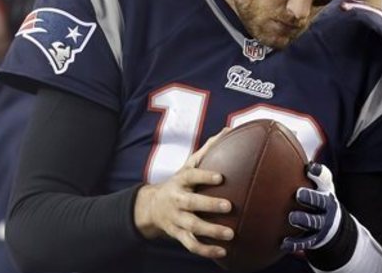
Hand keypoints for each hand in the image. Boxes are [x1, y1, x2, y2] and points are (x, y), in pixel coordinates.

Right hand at [134, 127, 233, 257]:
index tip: (221, 177)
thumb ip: (208, 150)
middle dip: (209, 206)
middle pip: (192, 203)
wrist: (151, 207)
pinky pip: (191, 245)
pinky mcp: (178, 234)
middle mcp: (177, 200)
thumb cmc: (180, 182)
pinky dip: (206, 250)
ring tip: (230, 235)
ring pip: (192, 227)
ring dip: (211, 232)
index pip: (192, 176)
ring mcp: (177, 219)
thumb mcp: (189, 165)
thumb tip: (228, 130)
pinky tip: (223, 251)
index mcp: (181, 181)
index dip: (205, 176)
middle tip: (229, 206)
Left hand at [281, 162, 344, 251]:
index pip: (325, 178)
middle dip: (311, 197)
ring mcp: (323, 222)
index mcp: (325, 189)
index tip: (309, 168)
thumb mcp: (317, 184)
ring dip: (303, 219)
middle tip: (298, 194)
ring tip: (292, 217)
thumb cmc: (317, 197)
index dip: (318, 173)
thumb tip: (278, 149)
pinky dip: (295, 242)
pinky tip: (283, 242)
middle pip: (321, 201)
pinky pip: (305, 242)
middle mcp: (326, 205)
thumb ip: (303, 171)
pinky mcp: (316, 238)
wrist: (333, 225)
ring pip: (314, 222)